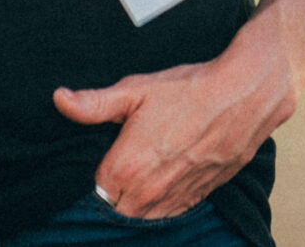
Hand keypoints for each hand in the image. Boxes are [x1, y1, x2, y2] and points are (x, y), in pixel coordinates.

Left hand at [52, 27, 301, 219]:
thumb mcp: (136, 90)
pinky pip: (168, 213)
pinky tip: (166, 176)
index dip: (99, 171)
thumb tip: (60, 100)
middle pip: (116, 207)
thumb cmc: (190, 90)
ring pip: (141, 214)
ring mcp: (173, 199)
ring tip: (147, 168)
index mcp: (126, 168)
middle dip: (116, 189)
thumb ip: (94, 103)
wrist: (244, 95)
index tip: (108, 153)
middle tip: (127, 159)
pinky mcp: (196, 198)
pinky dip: (162, 201)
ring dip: (138, 199)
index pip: (94, 190)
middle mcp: (148, 193)